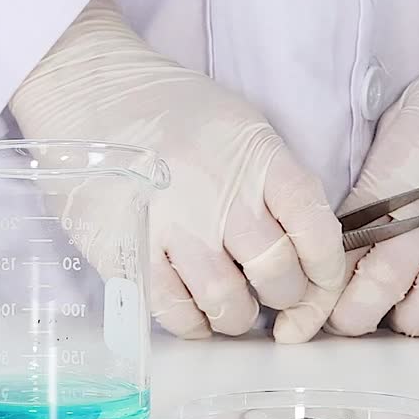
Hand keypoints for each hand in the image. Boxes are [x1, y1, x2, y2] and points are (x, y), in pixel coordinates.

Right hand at [10, 0, 344, 339]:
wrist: (90, 93)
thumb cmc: (172, 110)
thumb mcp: (240, 126)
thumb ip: (274, 180)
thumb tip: (307, 243)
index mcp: (258, 158)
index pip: (316, 228)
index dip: (328, 269)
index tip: (322, 279)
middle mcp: (221, 194)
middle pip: (278, 274)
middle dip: (287, 298)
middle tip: (275, 294)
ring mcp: (173, 226)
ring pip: (228, 304)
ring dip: (239, 317)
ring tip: (235, 307)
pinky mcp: (129, 252)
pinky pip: (174, 312)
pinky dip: (195, 325)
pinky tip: (196, 313)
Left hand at [279, 0, 418, 337]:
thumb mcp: (401, 125)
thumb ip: (378, 178)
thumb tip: (348, 228)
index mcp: (397, 172)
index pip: (348, 243)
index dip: (328, 282)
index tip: (317, 302)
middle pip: (385, 280)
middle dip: (358, 314)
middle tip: (352, 324)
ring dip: (415, 320)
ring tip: (406, 320)